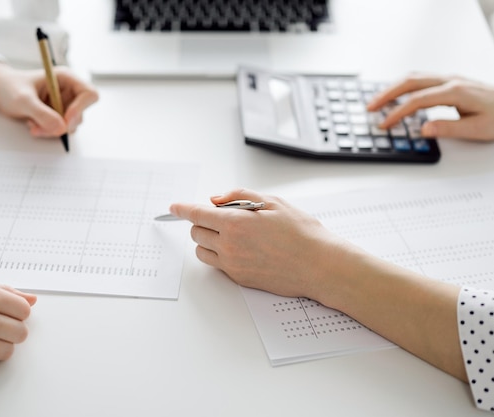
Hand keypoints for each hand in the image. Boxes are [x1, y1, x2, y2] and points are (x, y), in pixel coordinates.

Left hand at [0, 60, 98, 137]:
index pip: (89, 94)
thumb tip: (61, 128)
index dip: (81, 108)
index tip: (66, 119)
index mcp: (66, 79)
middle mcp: (68, 92)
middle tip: (40, 127)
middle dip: (60, 124)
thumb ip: (42, 113)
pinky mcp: (58, 117)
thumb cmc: (9, 87)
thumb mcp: (23, 99)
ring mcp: (64, 105)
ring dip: (51, 130)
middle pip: (79, 114)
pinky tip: (33, 125)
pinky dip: (47, 132)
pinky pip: (60, 130)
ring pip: (69, 126)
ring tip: (32, 124)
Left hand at [169, 189, 351, 302]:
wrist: (319, 265)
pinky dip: (220, 254)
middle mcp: (229, 245)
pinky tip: (242, 248)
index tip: (174, 207)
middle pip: (196, 232)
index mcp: (235, 222)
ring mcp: (233, 265)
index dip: (182, 208)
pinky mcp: (239, 278)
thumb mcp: (272, 201)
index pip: (197, 214)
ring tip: (232, 234)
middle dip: (203, 222)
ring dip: (208, 240)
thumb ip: (238, 196)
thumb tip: (215, 200)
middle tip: (223, 217)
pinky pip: (217, 265)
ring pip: (203, 250)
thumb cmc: (301, 232)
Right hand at [366, 73, 493, 140]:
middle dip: (386, 94)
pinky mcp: (449, 81)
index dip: (397, 113)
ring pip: (413, 77)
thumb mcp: (477, 129)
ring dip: (393, 88)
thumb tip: (423, 130)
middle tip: (370, 107)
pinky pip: (420, 79)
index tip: (384, 124)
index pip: (417, 101)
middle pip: (410, 82)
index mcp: (455, 92)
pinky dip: (403, 85)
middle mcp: (450, 81)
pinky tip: (397, 94)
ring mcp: (449, 79)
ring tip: (377, 101)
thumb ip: (448, 129)